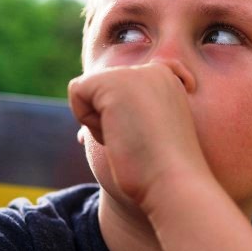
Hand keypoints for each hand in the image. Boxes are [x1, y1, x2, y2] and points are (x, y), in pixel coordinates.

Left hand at [68, 61, 209, 205]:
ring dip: (99, 122)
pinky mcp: (113, 81)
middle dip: (109, 120)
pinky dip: (86, 119)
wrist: (174, 182)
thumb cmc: (161, 169)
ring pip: (90, 91)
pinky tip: (115, 133)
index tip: (150, 137)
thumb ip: (126, 106)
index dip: (121, 117)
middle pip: (103, 90)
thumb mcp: (149, 128)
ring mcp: (135, 72)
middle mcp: (154, 69)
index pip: (122, 88)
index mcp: (169, 80)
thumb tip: (80, 92)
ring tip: (130, 138)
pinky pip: (77, 92)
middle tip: (139, 141)